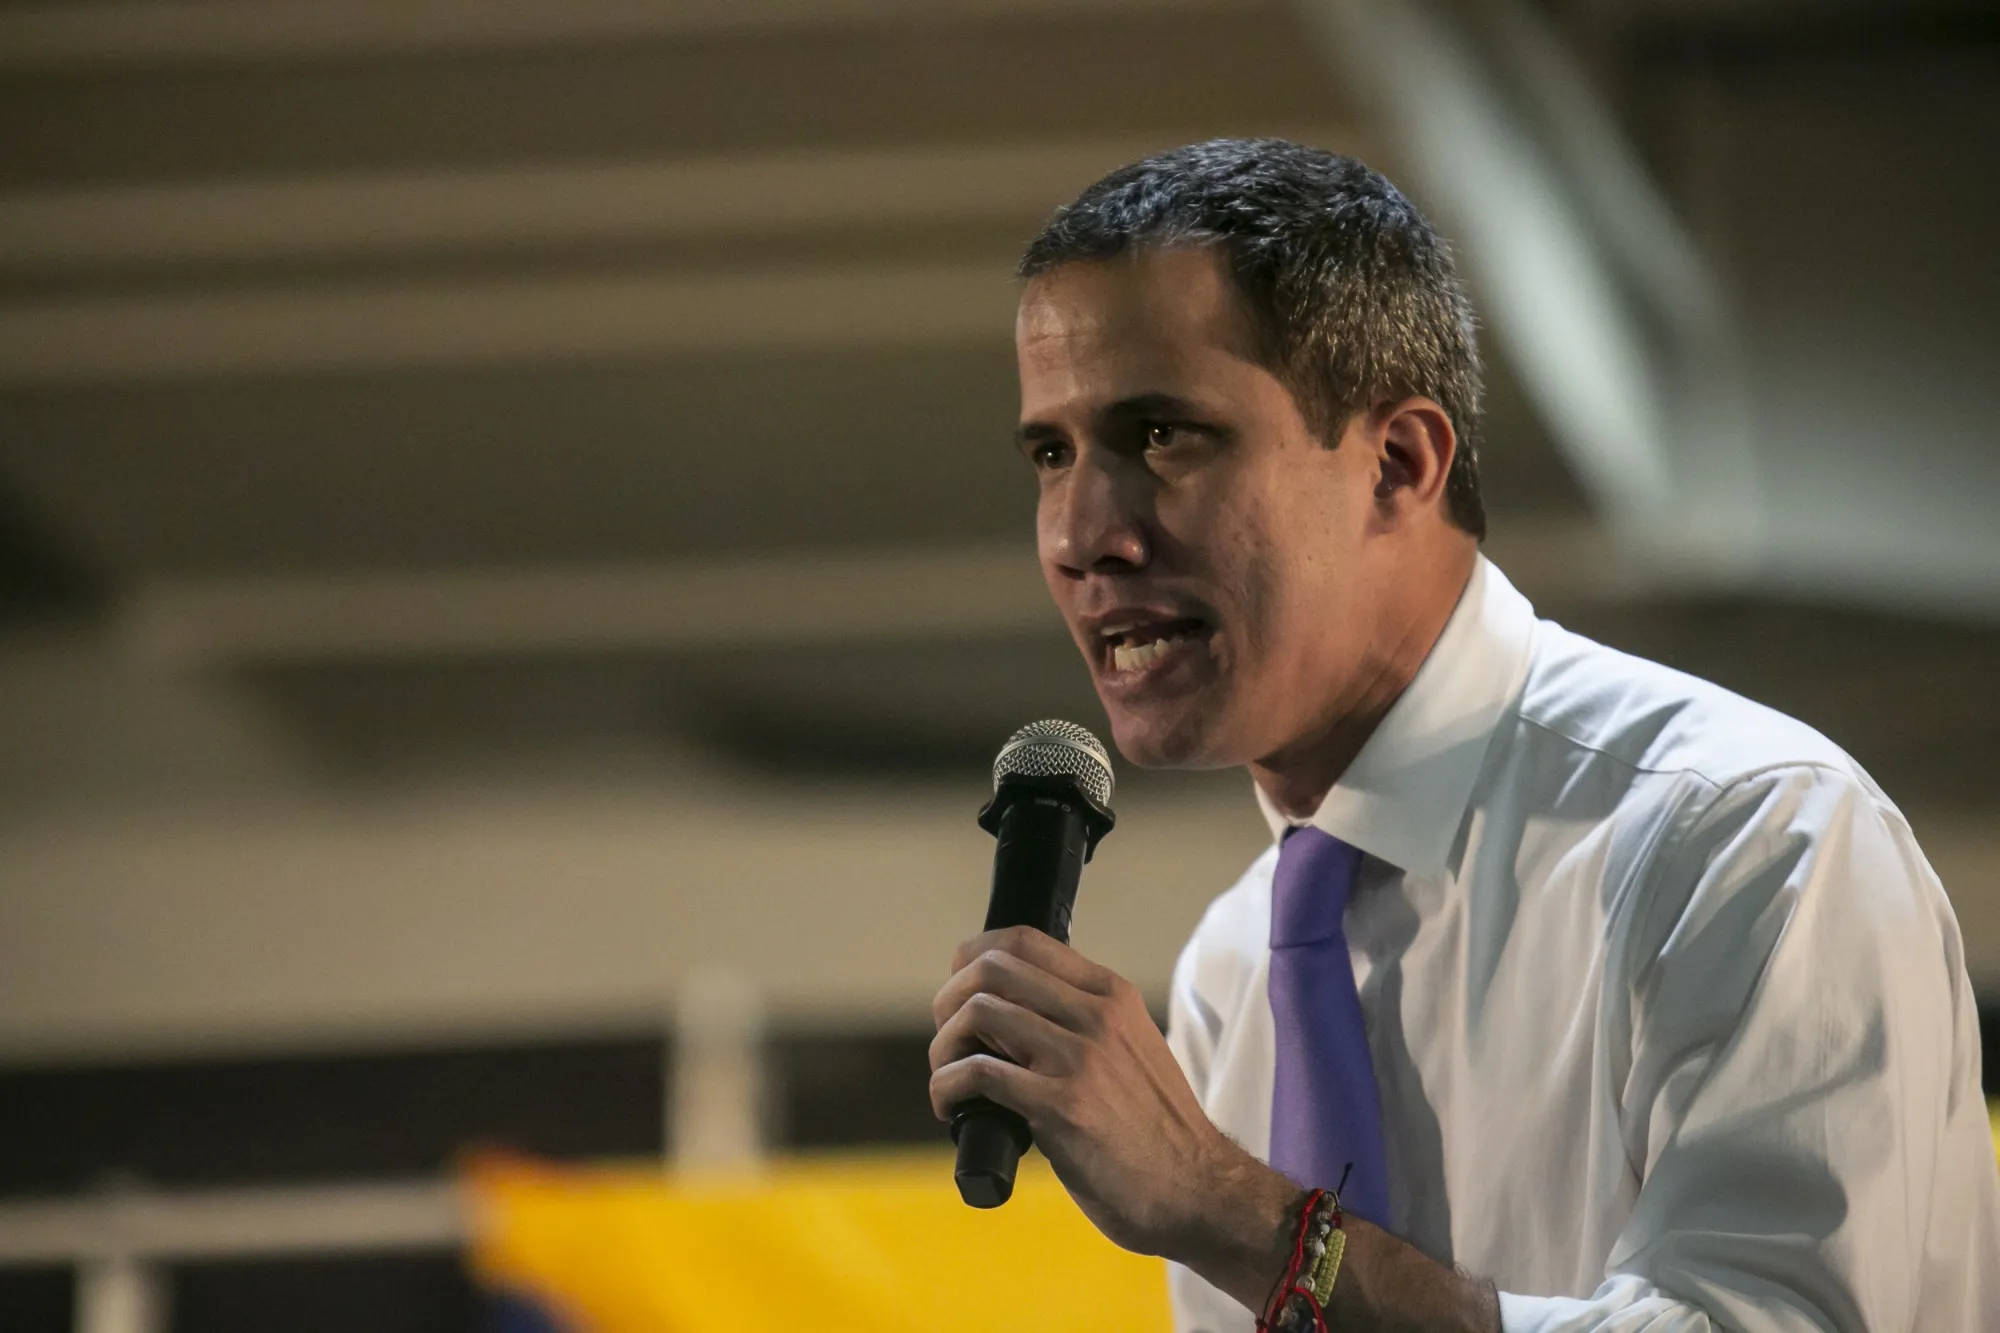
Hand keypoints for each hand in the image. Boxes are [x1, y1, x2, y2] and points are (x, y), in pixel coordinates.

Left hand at [930, 927, 1502, 1329]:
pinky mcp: (1064, 1109)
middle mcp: (1096, 1014)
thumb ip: (1088, 1032)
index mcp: (1111, 997)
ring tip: (948, 1080)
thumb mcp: (1131, 1064)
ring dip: (941, 1042)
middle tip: (948, 1041)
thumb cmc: (1166, 1144)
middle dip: (946, 994)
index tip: (961, 991)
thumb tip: (1037, 1021)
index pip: (1019, 937)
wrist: (1212, 1202)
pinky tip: (959, 1113)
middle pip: (985, 959)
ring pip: (973, 1008)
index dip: (972, 954)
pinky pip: (980, 1072)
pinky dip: (950, 1085)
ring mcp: (1080, 1057)